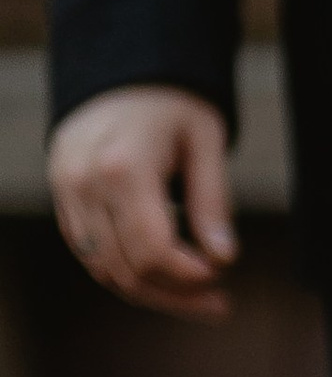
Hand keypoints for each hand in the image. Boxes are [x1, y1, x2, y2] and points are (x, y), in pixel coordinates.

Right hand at [50, 86, 237, 318]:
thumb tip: (223, 259)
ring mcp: (67, 192)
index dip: (190, 278)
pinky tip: (165, 277)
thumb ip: (213, 200)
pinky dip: (127, 273)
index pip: (153, 250)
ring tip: (197, 298)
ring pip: (105, 271)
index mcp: (124, 165)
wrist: (121, 74)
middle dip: (177, 295)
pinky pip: (91, 255)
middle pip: (128, 269)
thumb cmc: (173, 104)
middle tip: (218, 302)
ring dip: (153, 294)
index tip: (221, 275)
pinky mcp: (62, 199)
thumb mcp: (207, 140)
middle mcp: (85, 182)